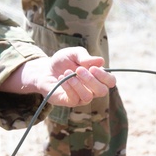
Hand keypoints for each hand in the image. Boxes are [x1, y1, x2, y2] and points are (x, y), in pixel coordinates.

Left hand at [0, 47, 115, 106]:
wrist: (45, 70)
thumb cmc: (63, 62)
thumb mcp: (72, 54)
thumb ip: (85, 56)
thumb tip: (100, 61)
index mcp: (97, 77)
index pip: (110, 82)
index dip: (105, 76)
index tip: (93, 68)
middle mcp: (92, 89)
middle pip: (102, 91)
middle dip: (91, 80)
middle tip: (78, 69)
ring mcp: (81, 97)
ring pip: (88, 97)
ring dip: (78, 84)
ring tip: (67, 73)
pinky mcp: (69, 102)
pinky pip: (74, 99)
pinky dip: (69, 87)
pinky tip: (62, 78)